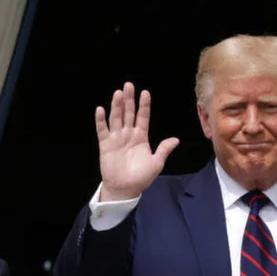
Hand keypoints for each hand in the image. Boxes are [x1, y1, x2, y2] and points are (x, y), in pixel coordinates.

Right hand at [96, 82, 178, 201]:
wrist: (125, 189)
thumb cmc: (141, 177)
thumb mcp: (156, 163)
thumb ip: (163, 150)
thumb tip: (176, 140)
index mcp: (141, 137)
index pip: (143, 117)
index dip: (144, 105)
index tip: (145, 93)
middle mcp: (128, 135)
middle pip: (128, 113)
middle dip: (129, 100)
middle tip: (128, 85)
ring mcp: (116, 138)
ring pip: (116, 118)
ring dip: (116, 106)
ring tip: (118, 93)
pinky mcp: (105, 145)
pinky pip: (102, 130)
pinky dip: (101, 120)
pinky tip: (100, 109)